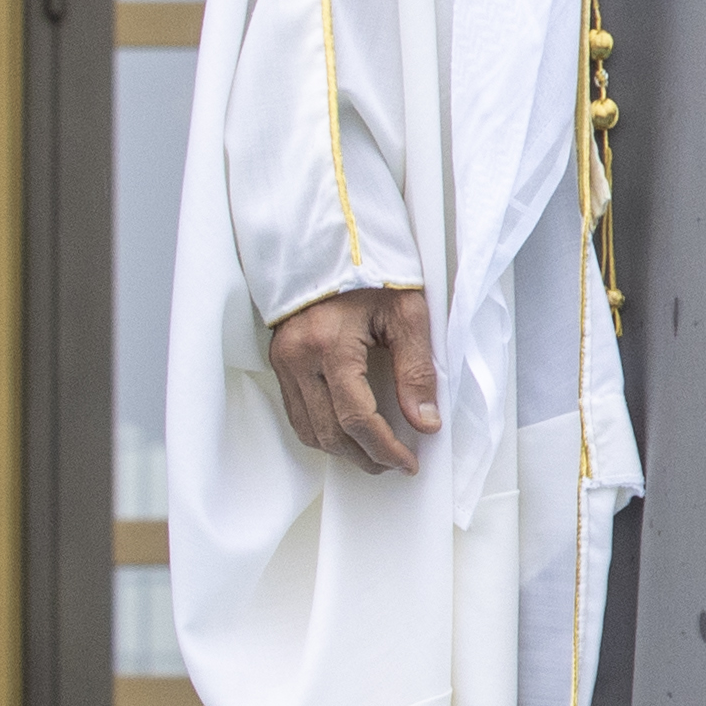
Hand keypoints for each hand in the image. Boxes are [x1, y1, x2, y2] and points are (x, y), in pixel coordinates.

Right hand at [267, 286, 440, 474]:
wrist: (333, 242)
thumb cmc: (372, 270)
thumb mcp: (407, 313)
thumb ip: (417, 369)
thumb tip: (424, 420)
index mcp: (330, 344)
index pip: (356, 417)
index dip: (384, 447)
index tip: (408, 461)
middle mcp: (299, 358)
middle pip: (329, 432)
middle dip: (365, 456)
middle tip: (396, 463)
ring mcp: (284, 362)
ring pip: (308, 430)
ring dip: (342, 450)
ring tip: (376, 453)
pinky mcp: (280, 362)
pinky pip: (297, 414)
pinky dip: (323, 432)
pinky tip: (348, 433)